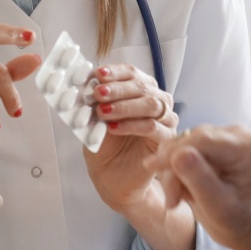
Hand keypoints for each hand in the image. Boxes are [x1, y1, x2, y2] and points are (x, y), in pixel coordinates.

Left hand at [83, 63, 176, 210]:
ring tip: (102, 112)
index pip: (131, 73)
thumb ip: (92, 102)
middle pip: (143, 86)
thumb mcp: (93, 119)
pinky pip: (153, 128)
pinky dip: (132, 125)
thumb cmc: (105, 145)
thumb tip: (83, 82)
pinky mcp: (167, 140)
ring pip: (151, 104)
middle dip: (118, 89)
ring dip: (124, 106)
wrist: (111, 177)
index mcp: (140, 90)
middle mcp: (156, 101)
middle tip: (98, 93)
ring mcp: (165, 120)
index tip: (97, 74)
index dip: (115, 72)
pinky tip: (113, 128)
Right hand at [143, 125, 250, 249]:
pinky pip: (181, 145)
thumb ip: (200, 180)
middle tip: (171, 200)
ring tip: (178, 197)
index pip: (204, 139)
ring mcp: (224, 135)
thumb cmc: (233, 219)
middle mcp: (238, 134)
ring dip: (172, 170)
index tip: (153, 168)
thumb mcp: (216, 207)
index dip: (175, 151)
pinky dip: (173, 166)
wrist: (238, 222)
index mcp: (248, 147)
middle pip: (191, 139)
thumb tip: (179, 154)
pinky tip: (181, 187)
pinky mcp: (210, 139)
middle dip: (173, 167)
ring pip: (182, 142)